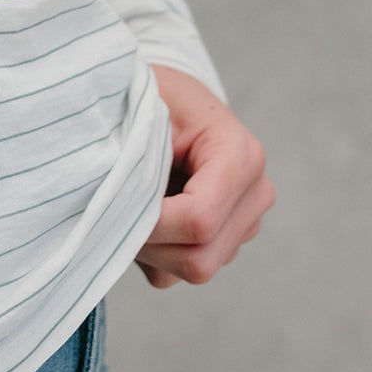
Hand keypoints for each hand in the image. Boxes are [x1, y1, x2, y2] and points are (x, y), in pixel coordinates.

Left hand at [135, 65, 273, 289]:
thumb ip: (135, 163)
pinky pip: (181, 273)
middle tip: (116, 205)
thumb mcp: (141, 115)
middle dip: (150, 242)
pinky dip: (152, 253)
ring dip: (150, 247)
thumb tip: (116, 213)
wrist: (166, 98)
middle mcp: (255, 194)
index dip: (151, 222)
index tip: (116, 200)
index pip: (199, 220)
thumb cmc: (152, 98)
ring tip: (132, 200)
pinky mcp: (227, 243)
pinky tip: (144, 213)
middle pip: (200, 257)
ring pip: (192, 269)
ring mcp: (246, 223)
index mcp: (241, 156)